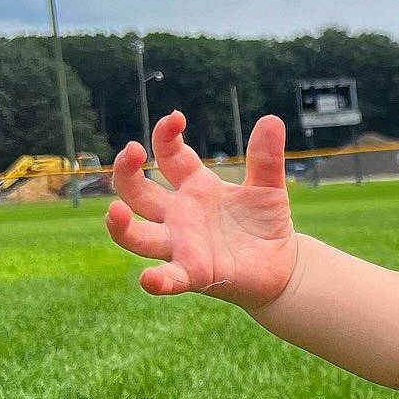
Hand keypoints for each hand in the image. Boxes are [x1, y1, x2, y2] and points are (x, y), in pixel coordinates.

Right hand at [106, 111, 298, 307]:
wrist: (282, 266)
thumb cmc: (266, 223)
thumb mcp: (268, 186)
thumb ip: (266, 158)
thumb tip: (272, 119)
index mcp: (194, 187)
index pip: (169, 156)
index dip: (165, 136)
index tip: (176, 118)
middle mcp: (179, 215)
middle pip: (138, 192)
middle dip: (126, 172)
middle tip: (132, 151)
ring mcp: (182, 245)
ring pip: (138, 236)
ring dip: (121, 226)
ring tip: (115, 211)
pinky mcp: (195, 274)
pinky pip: (169, 278)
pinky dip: (157, 280)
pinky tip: (149, 279)